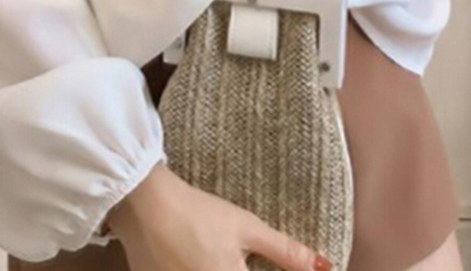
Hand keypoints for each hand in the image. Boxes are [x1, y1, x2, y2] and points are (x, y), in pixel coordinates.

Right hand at [106, 160, 332, 270]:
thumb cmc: (199, 214)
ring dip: (223, 267)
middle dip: (247, 268)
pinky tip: (198, 257)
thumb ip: (287, 252)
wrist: (143, 206)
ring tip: (218, 251)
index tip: (263, 263)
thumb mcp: (247, 228)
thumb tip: (326, 267)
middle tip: (239, 254)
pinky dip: (198, 270)